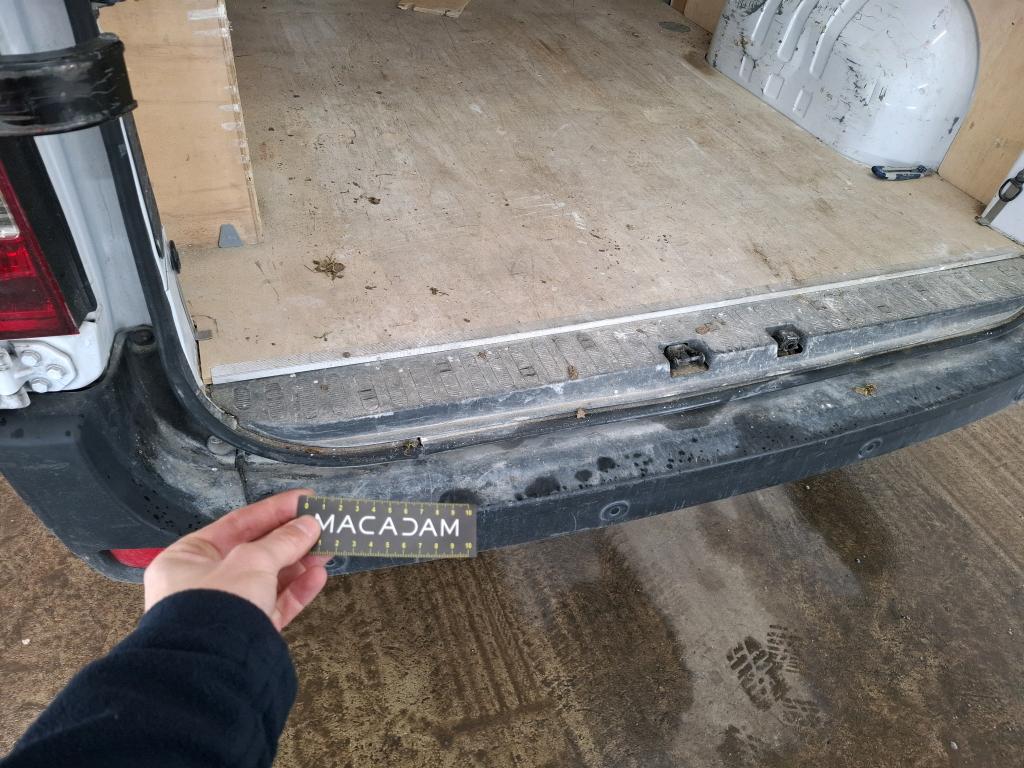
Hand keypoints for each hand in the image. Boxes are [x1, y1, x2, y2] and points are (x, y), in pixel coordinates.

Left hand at [144, 489, 329, 630]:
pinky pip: (274, 604)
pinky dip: (296, 590)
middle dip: (291, 538)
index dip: (274, 510)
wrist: (211, 669)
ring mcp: (226, 609)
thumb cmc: (218, 601)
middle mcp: (202, 582)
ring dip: (299, 562)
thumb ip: (283, 541)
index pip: (237, 524)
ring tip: (328, 548)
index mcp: (188, 558)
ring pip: (268, 578)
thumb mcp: (251, 561)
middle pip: (255, 551)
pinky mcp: (246, 632)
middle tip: (323, 525)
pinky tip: (319, 575)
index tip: (305, 499)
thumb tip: (310, 524)